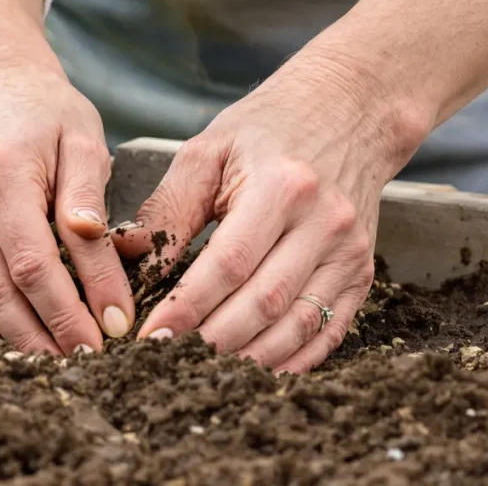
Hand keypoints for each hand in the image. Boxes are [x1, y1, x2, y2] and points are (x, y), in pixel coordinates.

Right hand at [0, 66, 134, 354]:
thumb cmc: (46, 112)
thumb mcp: (82, 138)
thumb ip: (87, 192)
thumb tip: (93, 239)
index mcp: (0, 175)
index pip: (37, 259)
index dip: (74, 303)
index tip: (115, 328)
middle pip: (4, 290)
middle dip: (51, 334)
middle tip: (92, 361)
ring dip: (19, 340)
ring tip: (60, 364)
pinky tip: (17, 347)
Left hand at [113, 53, 428, 372]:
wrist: (349, 112)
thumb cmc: (268, 129)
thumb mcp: (209, 152)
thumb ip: (168, 207)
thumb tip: (125, 256)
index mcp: (283, 187)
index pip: (229, 264)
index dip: (187, 307)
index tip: (149, 336)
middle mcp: (324, 223)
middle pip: (264, 303)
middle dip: (211, 341)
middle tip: (167, 363)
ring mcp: (350, 253)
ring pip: (297, 326)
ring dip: (248, 359)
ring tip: (202, 374)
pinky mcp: (362, 273)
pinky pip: (328, 331)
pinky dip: (291, 360)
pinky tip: (254, 371)